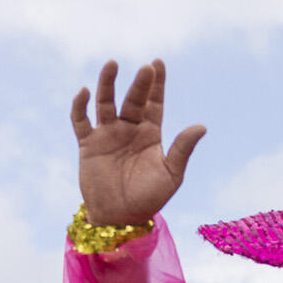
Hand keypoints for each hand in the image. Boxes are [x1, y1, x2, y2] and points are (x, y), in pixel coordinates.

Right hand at [73, 59, 206, 226]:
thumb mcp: (171, 174)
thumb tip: (201, 126)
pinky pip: (81, 121)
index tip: (158, 64)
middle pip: (134, 100)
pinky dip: (80, 106)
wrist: (120, 218)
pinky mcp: (88, 144)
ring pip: (106, 103)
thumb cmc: (149, 198)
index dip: (156, 84)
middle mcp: (129, 129)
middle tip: (146, 68)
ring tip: (112, 64)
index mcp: (150, 134)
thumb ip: (182, 149)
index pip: (154, 103)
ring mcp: (108, 135)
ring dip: (108, 84)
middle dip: (140, 84)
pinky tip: (85, 92)